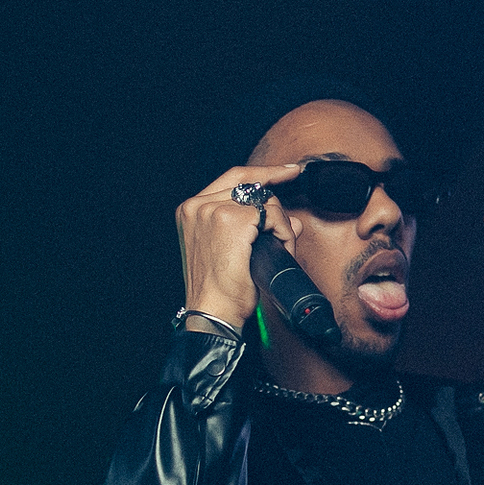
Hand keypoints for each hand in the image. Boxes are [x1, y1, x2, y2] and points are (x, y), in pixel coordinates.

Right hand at [175, 162, 304, 330]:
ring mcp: (212, 210)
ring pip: (264, 200)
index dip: (261, 172)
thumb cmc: (220, 291)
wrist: (213, 313)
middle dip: (276, 196)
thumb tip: (292, 221)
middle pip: (250, 184)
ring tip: (280, 248)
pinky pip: (271, 215)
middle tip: (293, 194)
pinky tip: (281, 249)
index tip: (286, 171)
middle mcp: (197, 206)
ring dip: (280, 224)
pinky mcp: (230, 221)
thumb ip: (256, 230)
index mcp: (191, 211)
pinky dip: (283, 233)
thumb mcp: (232, 253)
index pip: (231, 179)